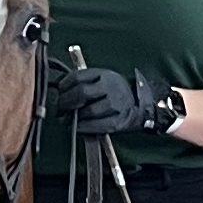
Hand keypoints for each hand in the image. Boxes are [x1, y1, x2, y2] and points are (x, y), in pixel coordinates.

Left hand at [45, 61, 178, 136]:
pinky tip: (77, 127)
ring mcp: (116, 105)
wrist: (143, 106)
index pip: (77, 77)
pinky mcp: (117, 121)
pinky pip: (96, 126)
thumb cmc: (117, 94)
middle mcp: (111, 88)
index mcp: (105, 75)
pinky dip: (83, 128)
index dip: (63, 86)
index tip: (59, 92)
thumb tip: (60, 91)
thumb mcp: (104, 80)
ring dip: (73, 117)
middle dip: (65, 103)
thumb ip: (85, 82)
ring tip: (67, 119)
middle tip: (60, 109)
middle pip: (81, 93)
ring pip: (87, 111)